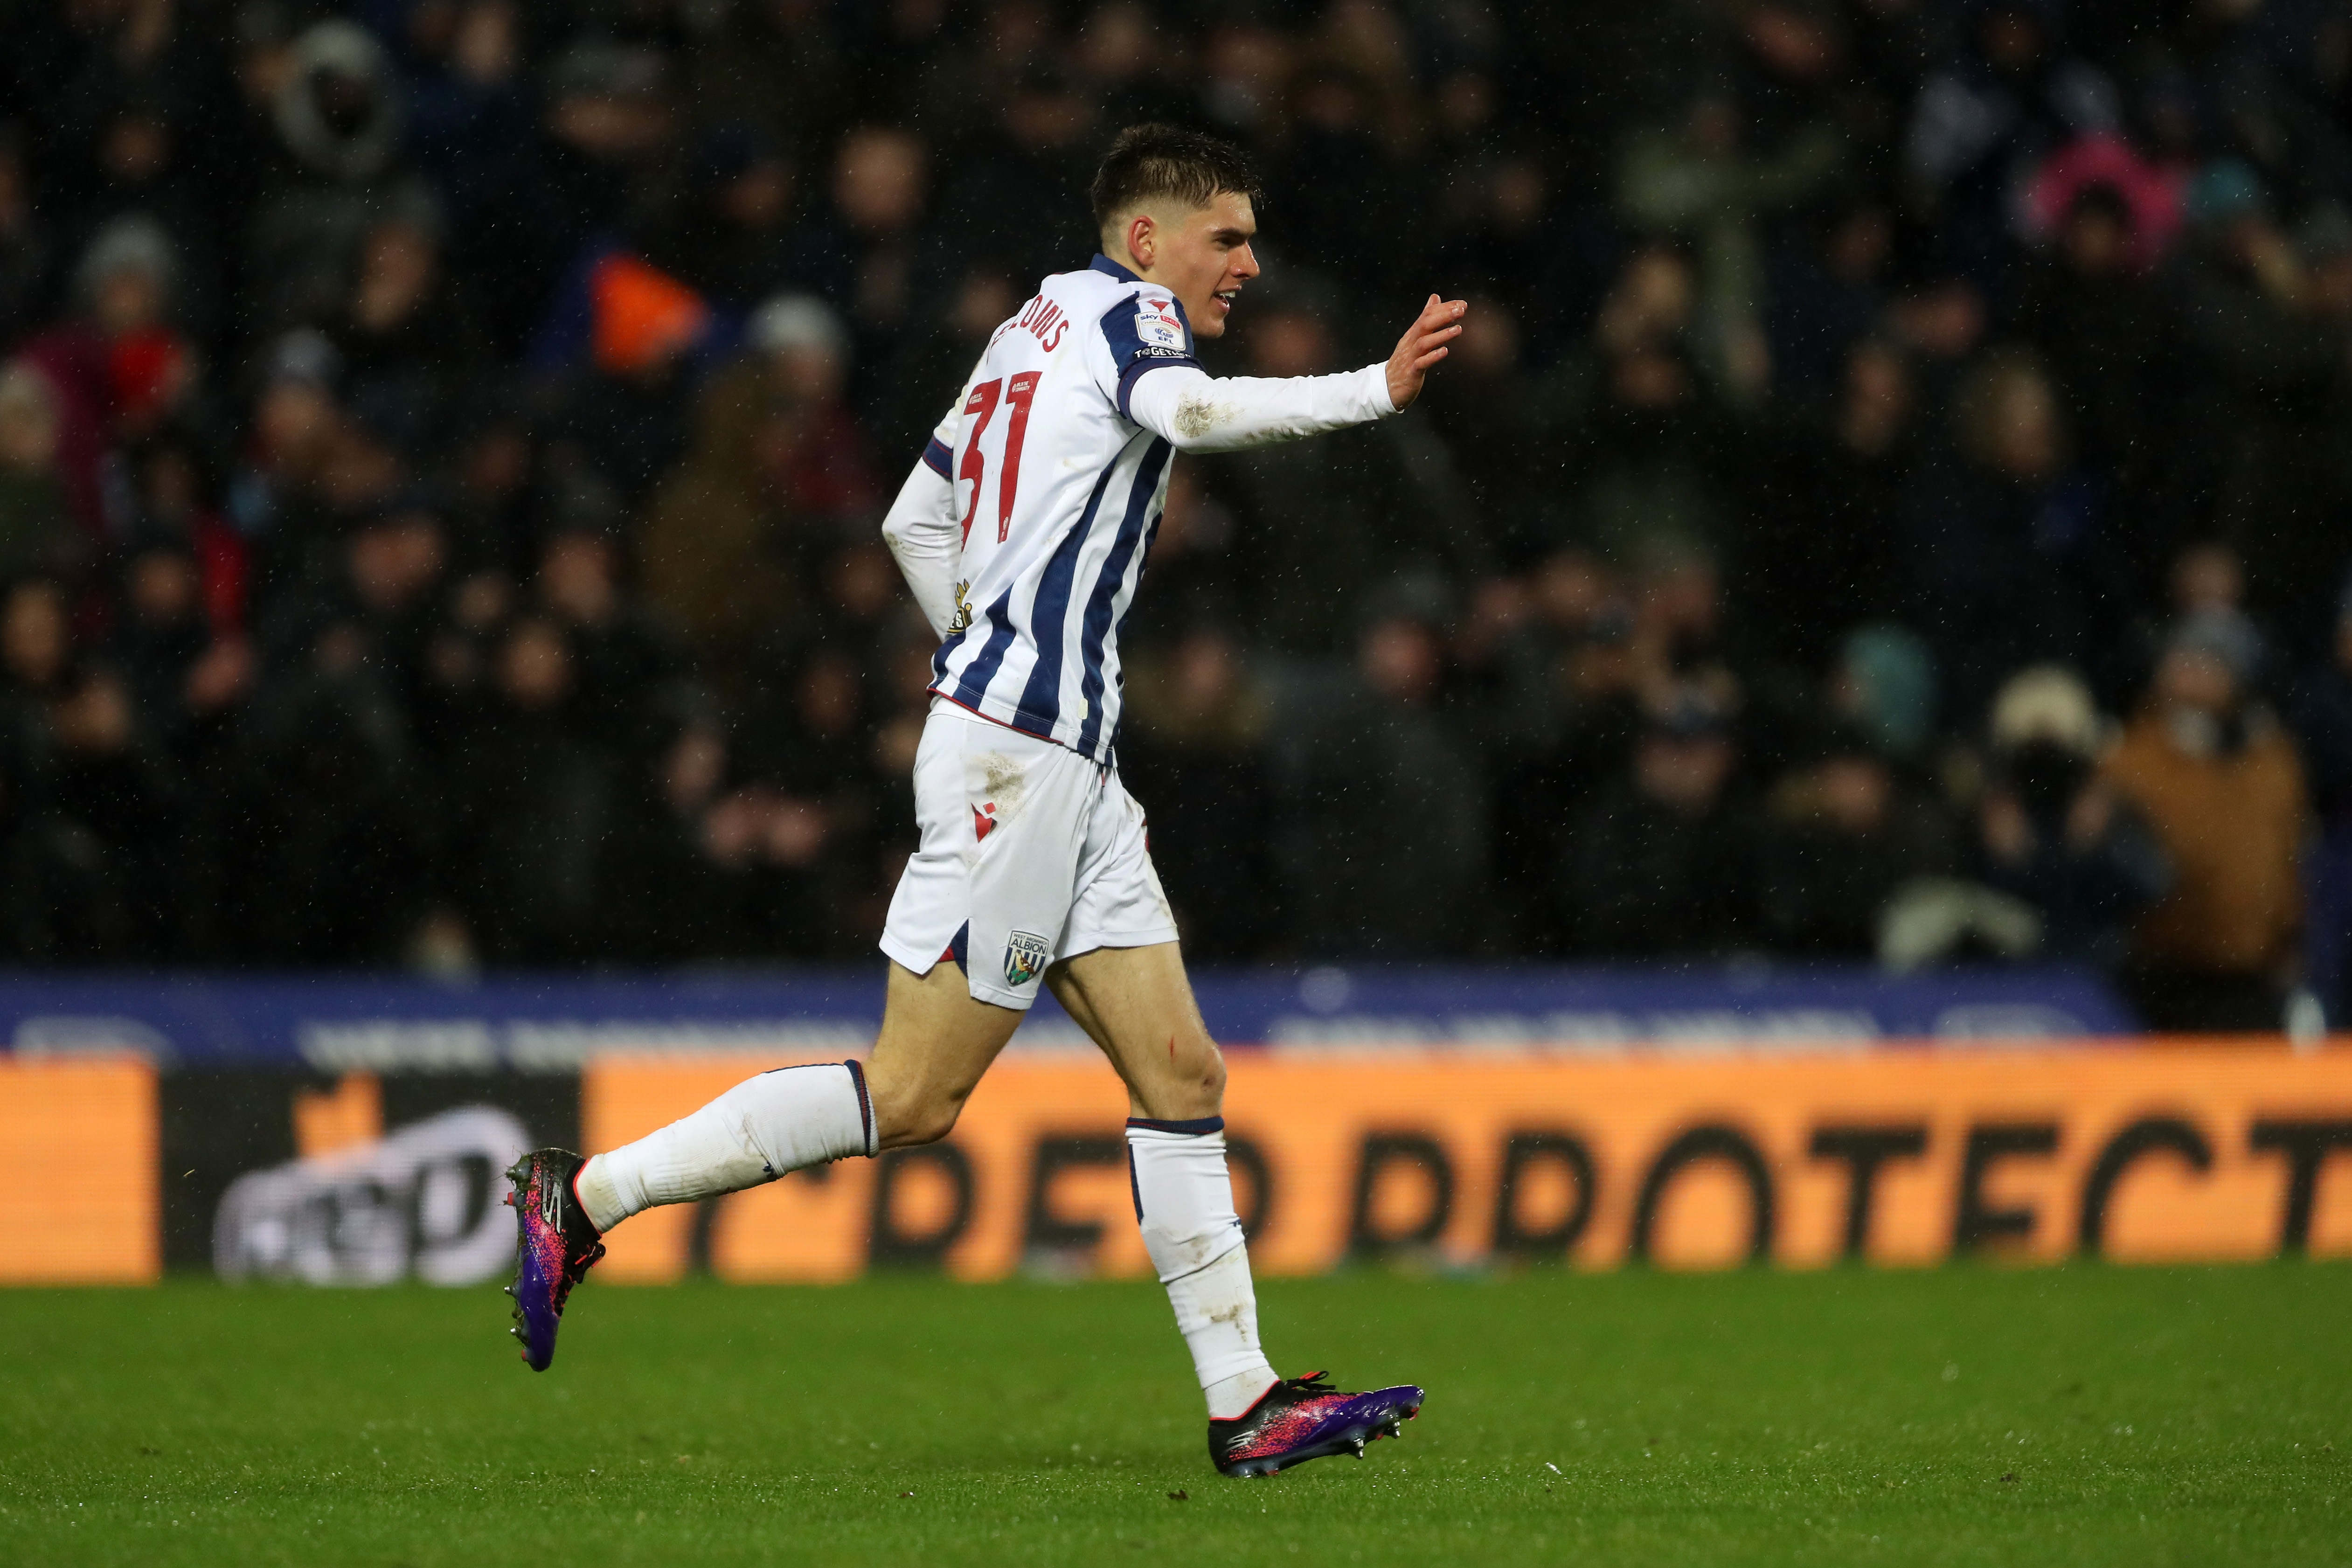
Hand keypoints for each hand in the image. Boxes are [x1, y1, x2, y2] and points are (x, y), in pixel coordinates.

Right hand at [1385, 294, 1466, 409]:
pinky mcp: (1411, 373)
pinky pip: (1421, 363)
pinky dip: (1433, 356)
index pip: (1427, 315)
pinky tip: (1444, 351)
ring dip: (1441, 334)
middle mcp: (1410, 343)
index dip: (1444, 308)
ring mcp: (1410, 358)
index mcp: (1412, 334)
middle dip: (1443, 316)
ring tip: (1458, 329)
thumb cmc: (1404, 362)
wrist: (1386, 387)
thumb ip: (1425, 319)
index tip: (1462, 305)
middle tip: (1460, 311)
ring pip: (1424, 342)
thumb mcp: (1414, 337)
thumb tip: (1435, 298)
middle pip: (1425, 324)